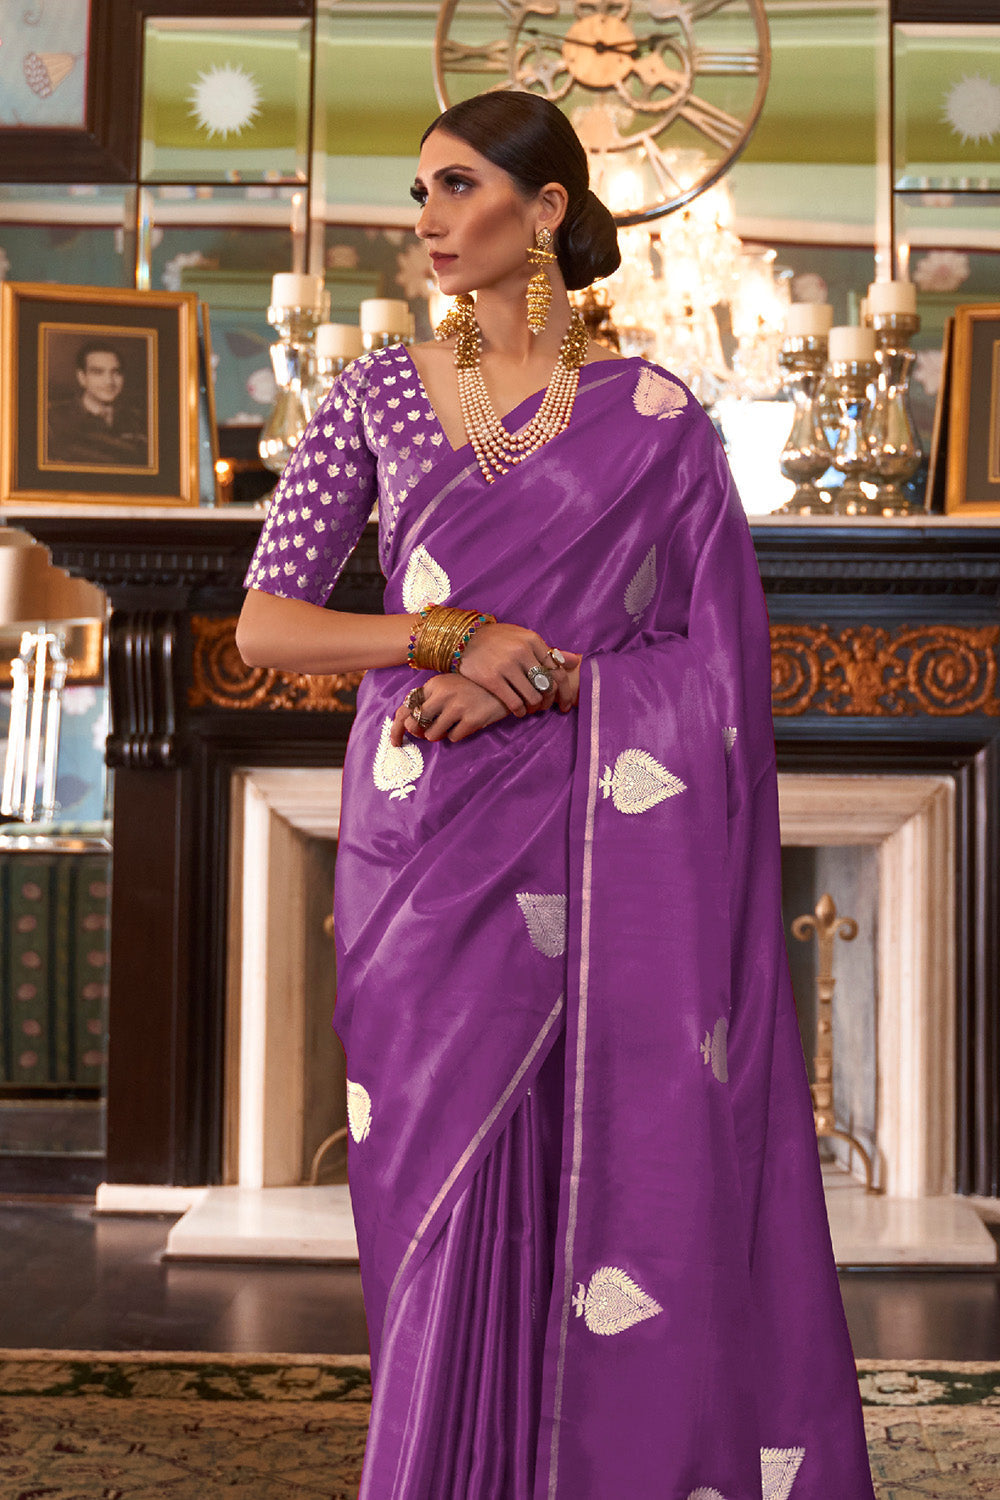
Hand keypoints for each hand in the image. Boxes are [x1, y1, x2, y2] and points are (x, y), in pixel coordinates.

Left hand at [390, 672, 510, 745]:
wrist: (507, 685)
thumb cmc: (473, 687)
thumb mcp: (449, 686)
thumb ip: (429, 702)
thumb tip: (410, 728)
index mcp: (434, 684)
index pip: (407, 708)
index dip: (398, 728)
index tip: (396, 743)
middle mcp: (444, 693)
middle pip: (417, 723)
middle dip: (421, 733)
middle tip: (429, 733)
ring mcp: (458, 706)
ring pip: (433, 734)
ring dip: (440, 735)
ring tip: (453, 724)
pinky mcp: (473, 719)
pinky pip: (453, 738)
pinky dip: (457, 735)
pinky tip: (468, 723)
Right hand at [458, 622, 580, 715]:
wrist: (464, 638)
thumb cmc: (498, 640)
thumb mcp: (523, 639)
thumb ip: (548, 652)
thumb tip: (577, 661)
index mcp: (532, 640)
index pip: (557, 670)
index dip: (564, 691)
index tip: (564, 704)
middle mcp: (521, 651)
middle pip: (547, 686)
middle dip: (549, 702)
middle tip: (545, 708)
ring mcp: (506, 665)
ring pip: (533, 696)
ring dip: (534, 708)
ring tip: (531, 709)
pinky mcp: (492, 678)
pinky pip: (514, 702)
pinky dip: (520, 711)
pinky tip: (519, 711)